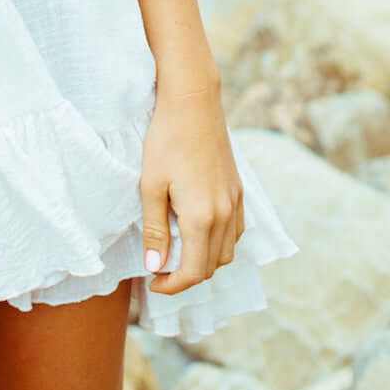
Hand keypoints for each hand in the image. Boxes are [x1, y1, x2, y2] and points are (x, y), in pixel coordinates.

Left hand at [140, 83, 244, 295]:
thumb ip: (154, 230)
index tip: (152, 283)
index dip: (173, 286)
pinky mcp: (239, 190)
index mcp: (202, 217)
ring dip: (204, 261)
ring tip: (176, 253)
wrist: (193, 103)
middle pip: (212, 266)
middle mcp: (226, 214)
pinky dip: (218, 242)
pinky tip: (198, 231)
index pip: (194, 271)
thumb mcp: (150, 185)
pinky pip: (235, 231)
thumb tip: (154, 267)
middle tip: (159, 270)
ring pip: (227, 251)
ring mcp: (236, 202)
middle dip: (187, 276)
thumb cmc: (166, 140)